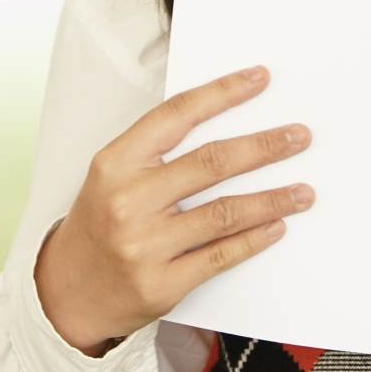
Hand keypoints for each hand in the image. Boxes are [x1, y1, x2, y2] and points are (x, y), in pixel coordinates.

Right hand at [33, 66, 315, 356]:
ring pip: (225, 212)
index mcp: (116, 163)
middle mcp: (129, 200)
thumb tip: (230, 121)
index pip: (177, 115)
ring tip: (304, 191)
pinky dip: (256, 238)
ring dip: (273, 199)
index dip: (222, 93)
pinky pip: (222, 255)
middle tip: (299, 137)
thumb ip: (159, 149)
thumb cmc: (101, 222)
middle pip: (212, 163)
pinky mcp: (162, 283)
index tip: (260, 78)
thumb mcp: (114, 175)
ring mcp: (145, 245)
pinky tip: (277, 225)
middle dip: (264, 147)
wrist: (66, 293)